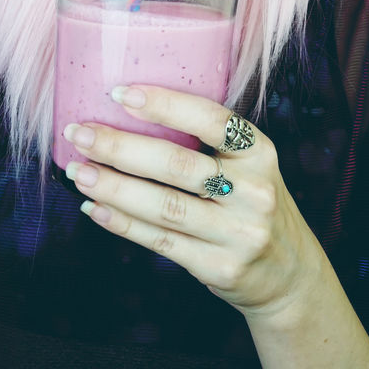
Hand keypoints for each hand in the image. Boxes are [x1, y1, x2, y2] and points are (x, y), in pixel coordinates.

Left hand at [62, 84, 319, 319]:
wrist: (290, 275)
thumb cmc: (251, 204)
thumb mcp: (249, 167)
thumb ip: (207, 144)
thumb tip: (128, 114)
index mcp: (259, 153)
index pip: (211, 119)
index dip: (164, 104)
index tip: (118, 93)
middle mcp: (253, 191)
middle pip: (177, 164)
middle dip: (120, 147)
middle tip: (79, 134)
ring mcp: (238, 233)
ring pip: (163, 206)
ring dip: (113, 186)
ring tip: (78, 171)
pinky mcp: (219, 267)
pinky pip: (160, 241)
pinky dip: (122, 223)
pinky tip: (95, 207)